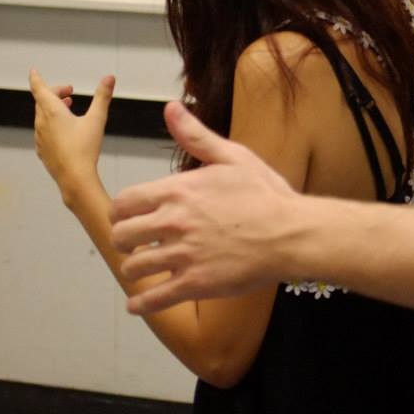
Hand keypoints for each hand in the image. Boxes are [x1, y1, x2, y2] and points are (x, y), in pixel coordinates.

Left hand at [30, 70, 113, 196]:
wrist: (75, 179)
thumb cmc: (85, 148)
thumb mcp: (97, 119)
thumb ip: (102, 97)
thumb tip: (109, 78)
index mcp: (52, 112)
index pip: (39, 88)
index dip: (36, 78)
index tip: (33, 72)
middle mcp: (42, 123)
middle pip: (43, 101)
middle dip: (55, 93)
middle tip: (70, 93)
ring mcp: (40, 138)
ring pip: (42, 116)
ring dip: (53, 108)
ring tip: (68, 109)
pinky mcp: (42, 150)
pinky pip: (43, 131)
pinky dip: (51, 124)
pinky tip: (64, 131)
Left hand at [109, 102, 304, 312]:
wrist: (293, 233)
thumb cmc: (266, 195)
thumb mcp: (233, 156)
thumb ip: (196, 136)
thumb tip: (171, 108)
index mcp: (178, 191)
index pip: (124, 203)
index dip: (120, 213)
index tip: (126, 219)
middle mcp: (174, 222)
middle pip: (122, 237)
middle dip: (124, 241)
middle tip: (134, 245)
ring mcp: (183, 255)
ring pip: (135, 268)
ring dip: (135, 270)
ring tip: (143, 269)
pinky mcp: (195, 283)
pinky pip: (154, 299)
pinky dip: (141, 304)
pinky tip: (138, 304)